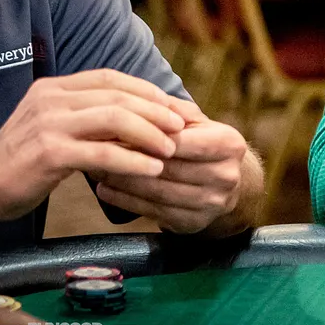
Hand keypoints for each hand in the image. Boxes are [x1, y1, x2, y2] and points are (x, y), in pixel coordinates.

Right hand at [0, 70, 186, 222]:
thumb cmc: (22, 161)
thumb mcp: (56, 128)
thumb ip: (89, 118)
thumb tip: (141, 119)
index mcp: (55, 88)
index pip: (112, 78)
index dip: (149, 91)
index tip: (176, 107)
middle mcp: (51, 99)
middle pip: (119, 96)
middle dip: (158, 111)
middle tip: (184, 127)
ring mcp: (48, 124)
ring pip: (115, 119)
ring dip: (151, 133)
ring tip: (173, 148)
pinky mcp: (48, 153)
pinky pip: (102, 153)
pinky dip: (133, 160)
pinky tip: (153, 169)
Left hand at [93, 108, 249, 233]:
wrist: (228, 184)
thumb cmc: (204, 145)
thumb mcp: (197, 122)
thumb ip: (173, 110)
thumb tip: (141, 101)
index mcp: (229, 144)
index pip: (180, 140)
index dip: (146, 136)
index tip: (113, 129)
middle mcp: (225, 175)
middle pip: (167, 167)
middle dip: (128, 158)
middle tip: (96, 149)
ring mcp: (211, 203)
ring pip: (157, 191)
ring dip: (121, 181)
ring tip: (95, 168)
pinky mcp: (193, 223)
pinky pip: (152, 211)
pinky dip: (124, 200)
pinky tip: (105, 189)